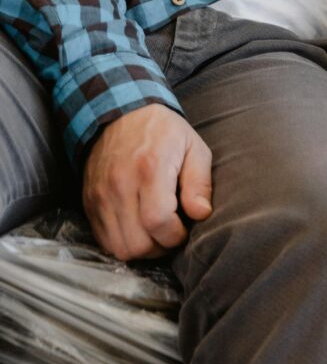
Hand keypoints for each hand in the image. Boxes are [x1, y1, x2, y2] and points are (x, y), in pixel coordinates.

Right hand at [82, 103, 212, 260]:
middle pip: (137, 243)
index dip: (175, 235)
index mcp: (150, 168)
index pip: (158, 222)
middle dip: (160, 246)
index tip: (184, 226)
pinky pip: (104, 240)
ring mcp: (101, 196)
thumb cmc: (164, 132)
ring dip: (141, 249)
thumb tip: (201, 214)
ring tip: (155, 232)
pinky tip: (137, 228)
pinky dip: (122, 242)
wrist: (121, 114)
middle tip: (170, 232)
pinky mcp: (89, 203)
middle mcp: (120, 185)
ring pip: (119, 248)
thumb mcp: (193, 147)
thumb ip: (199, 182)